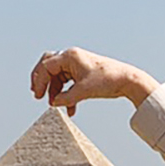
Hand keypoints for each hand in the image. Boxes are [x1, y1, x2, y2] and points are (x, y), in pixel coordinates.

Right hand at [29, 47, 158, 115]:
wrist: (127, 80)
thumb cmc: (107, 80)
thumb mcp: (84, 91)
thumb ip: (66, 98)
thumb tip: (54, 103)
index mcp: (70, 56)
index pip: (46, 66)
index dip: (40, 81)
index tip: (38, 96)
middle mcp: (72, 58)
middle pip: (48, 67)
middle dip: (42, 81)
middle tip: (37, 94)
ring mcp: (77, 65)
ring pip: (58, 77)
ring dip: (55, 91)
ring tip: (54, 104)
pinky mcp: (83, 74)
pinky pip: (69, 83)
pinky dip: (67, 94)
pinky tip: (70, 109)